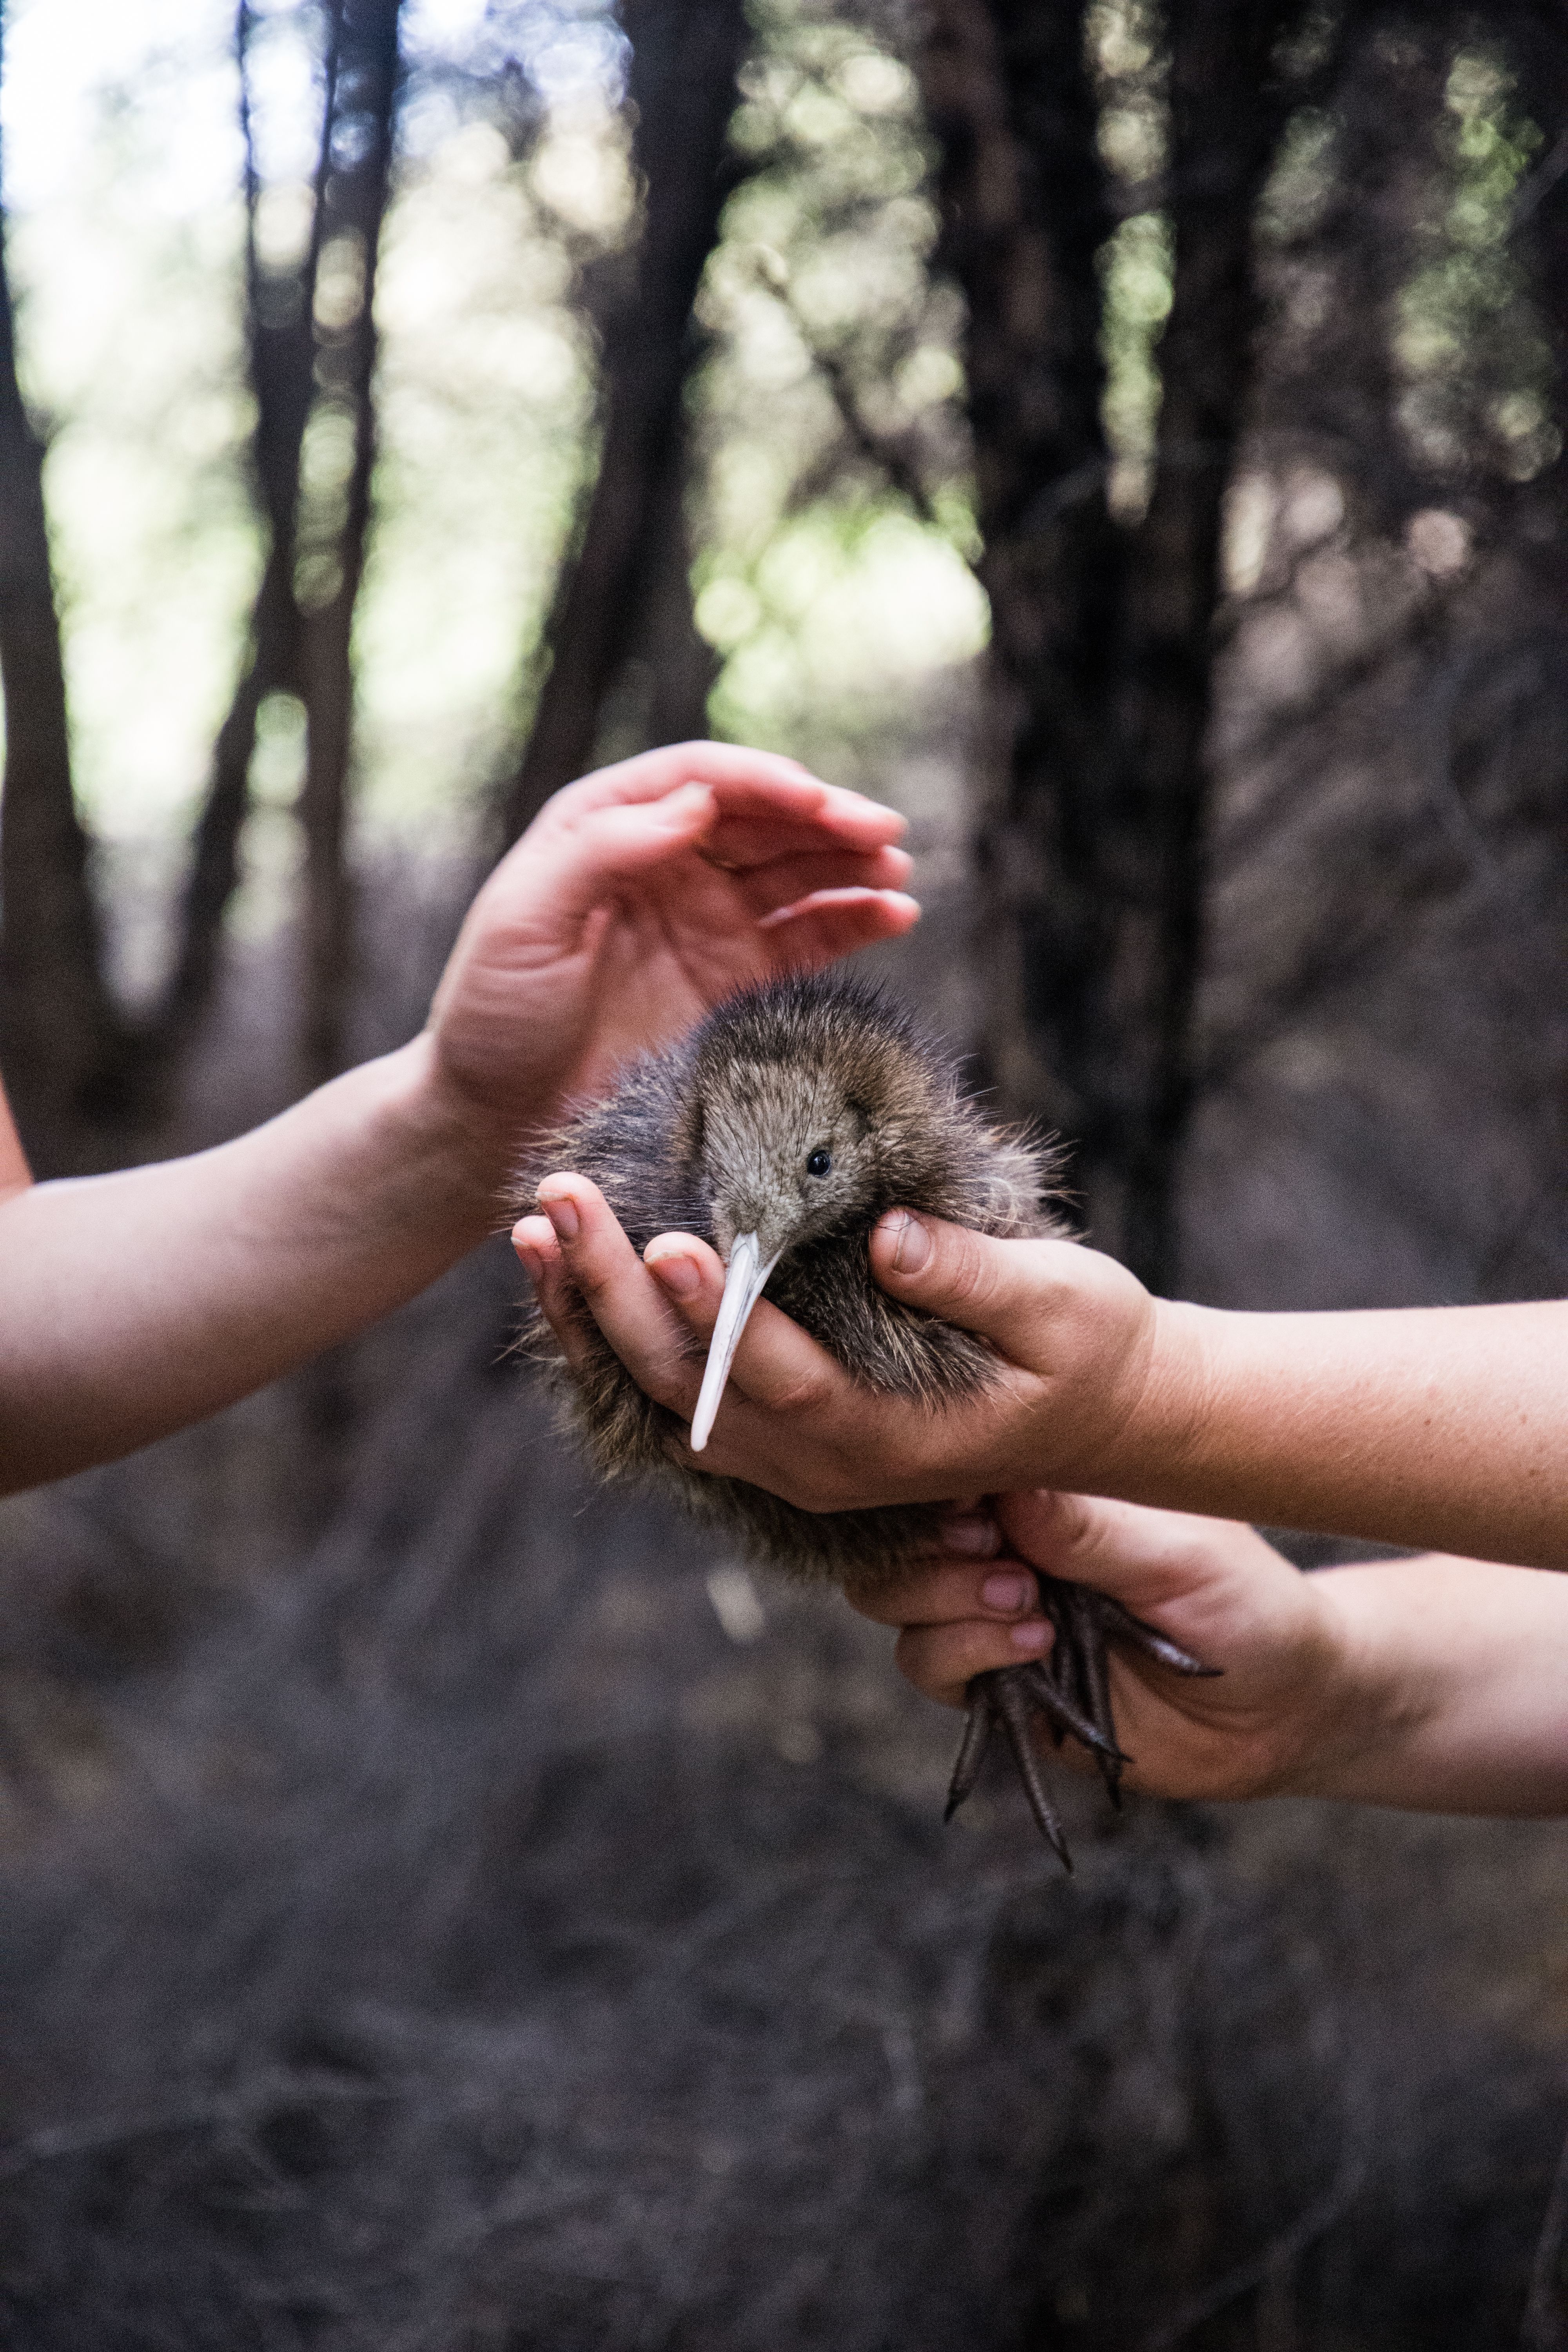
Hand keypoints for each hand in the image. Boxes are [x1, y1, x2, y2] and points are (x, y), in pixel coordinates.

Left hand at [425, 742, 915, 1163]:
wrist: (496, 1115)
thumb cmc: (493, 1013)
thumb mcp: (524, 921)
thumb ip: (602, 850)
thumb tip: (693, 804)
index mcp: (607, 829)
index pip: (701, 780)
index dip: (763, 782)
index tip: (813, 801)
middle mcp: (667, 864)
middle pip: (762, 820)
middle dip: (826, 818)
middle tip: (882, 829)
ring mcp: (707, 922)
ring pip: (796, 873)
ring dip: (851, 863)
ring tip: (896, 869)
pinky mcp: (735, 980)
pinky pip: (808, 938)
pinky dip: (854, 921)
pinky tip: (893, 914)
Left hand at [511, 1182, 1179, 1507]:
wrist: (1104, 1415)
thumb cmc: (1089, 1349)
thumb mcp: (1063, 1304)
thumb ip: (973, 1276)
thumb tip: (887, 1236)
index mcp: (890, 1436)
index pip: (783, 1375)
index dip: (720, 1313)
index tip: (665, 1240)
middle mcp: (825, 1463)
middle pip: (693, 1391)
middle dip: (617, 1297)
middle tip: (557, 1205)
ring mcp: (797, 1458)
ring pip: (667, 1398)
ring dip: (597, 1318)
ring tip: (537, 1230)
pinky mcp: (785, 1431)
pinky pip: (680, 1394)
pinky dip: (621, 1338)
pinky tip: (577, 1272)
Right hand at [854, 1492, 1342, 1802]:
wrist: (1283, 1712)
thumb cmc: (1249, 1605)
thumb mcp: (1179, 1553)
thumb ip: (1086, 1527)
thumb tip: (993, 1480)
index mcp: (1044, 1488)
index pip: (949, 1462)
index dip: (936, 1476)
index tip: (973, 1499)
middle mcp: (1005, 1542)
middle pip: (896, 1529)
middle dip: (927, 1544)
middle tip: (991, 1552)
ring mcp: (993, 1610)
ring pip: (894, 1598)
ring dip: (942, 1600)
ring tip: (1024, 1602)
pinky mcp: (995, 1681)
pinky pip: (928, 1665)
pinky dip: (960, 1654)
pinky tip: (1030, 1647)